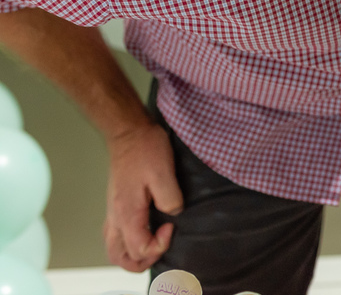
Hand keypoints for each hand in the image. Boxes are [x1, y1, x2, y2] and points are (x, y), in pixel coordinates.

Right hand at [103, 122, 182, 271]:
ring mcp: (113, 212)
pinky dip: (129, 242)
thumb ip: (171, 199)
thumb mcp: (165, 173)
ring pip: (115, 248)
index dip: (160, 245)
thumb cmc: (146, 149)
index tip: (172, 226)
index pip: (140, 249)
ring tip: (155, 244)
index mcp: (127, 213)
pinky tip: (146, 231)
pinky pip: (116, 234)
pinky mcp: (116, 205)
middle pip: (120, 257)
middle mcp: (115, 217)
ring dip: (133, 254)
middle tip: (162, 245)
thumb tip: (173, 214)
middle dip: (143, 260)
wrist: (128, 133)